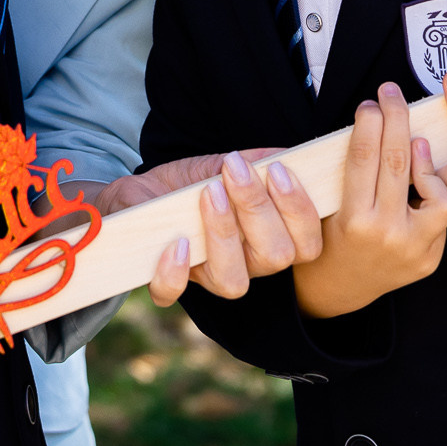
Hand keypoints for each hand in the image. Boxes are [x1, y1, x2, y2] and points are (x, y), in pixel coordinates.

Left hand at [139, 150, 322, 308]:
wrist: (140, 191)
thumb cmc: (189, 182)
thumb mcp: (221, 164)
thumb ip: (255, 161)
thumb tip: (286, 153)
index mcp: (268, 240)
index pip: (306, 245)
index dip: (300, 211)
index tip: (278, 170)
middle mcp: (245, 265)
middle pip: (275, 258)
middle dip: (259, 209)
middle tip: (236, 169)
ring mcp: (206, 276)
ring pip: (233, 281)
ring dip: (225, 233)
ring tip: (210, 192)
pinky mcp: (165, 279)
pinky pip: (171, 292)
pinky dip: (175, 272)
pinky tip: (178, 243)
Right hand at [291, 83, 446, 318]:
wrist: (341, 287)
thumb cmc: (328, 239)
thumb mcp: (324, 207)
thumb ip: (345, 173)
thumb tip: (365, 127)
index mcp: (353, 219)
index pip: (363, 157)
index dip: (368, 123)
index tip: (369, 103)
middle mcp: (385, 233)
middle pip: (397, 162)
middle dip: (395, 119)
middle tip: (392, 94)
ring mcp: (413, 247)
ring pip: (433, 188)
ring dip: (423, 152)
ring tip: (414, 135)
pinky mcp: (430, 258)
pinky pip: (442, 213)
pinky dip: (436, 188)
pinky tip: (424, 173)